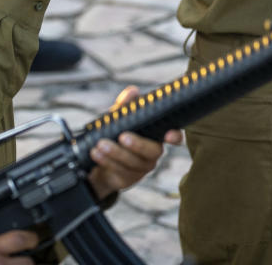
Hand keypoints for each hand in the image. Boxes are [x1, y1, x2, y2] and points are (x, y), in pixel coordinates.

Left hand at [87, 85, 182, 199]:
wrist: (97, 158)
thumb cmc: (114, 133)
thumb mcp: (117, 117)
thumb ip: (125, 105)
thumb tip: (132, 91)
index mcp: (155, 135)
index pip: (173, 136)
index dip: (175, 136)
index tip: (169, 135)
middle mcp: (152, 153)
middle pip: (152, 152)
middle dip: (138, 144)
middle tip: (122, 136)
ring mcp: (141, 168)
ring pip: (133, 163)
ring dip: (116, 153)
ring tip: (100, 144)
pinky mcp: (129, 179)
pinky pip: (120, 172)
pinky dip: (106, 161)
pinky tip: (96, 154)